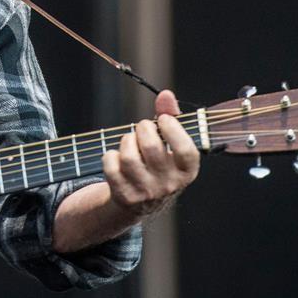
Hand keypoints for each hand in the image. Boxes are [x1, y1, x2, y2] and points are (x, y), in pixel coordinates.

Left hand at [102, 89, 199, 216]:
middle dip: (143, 128)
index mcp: (187, 171)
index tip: (163, 119)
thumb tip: (166, 94)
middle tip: (142, 128)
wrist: (142, 202)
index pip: (185, 150)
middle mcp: (169, 185)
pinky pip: (111, 167)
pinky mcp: (125, 196)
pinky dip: (110, 156)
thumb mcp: (171, 144)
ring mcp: (146, 192)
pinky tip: (117, 158)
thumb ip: (171, 117)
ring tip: (130, 142)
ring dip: (126, 141)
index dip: (172, 129)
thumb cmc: (159, 163)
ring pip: (129, 157)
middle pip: (151, 147)